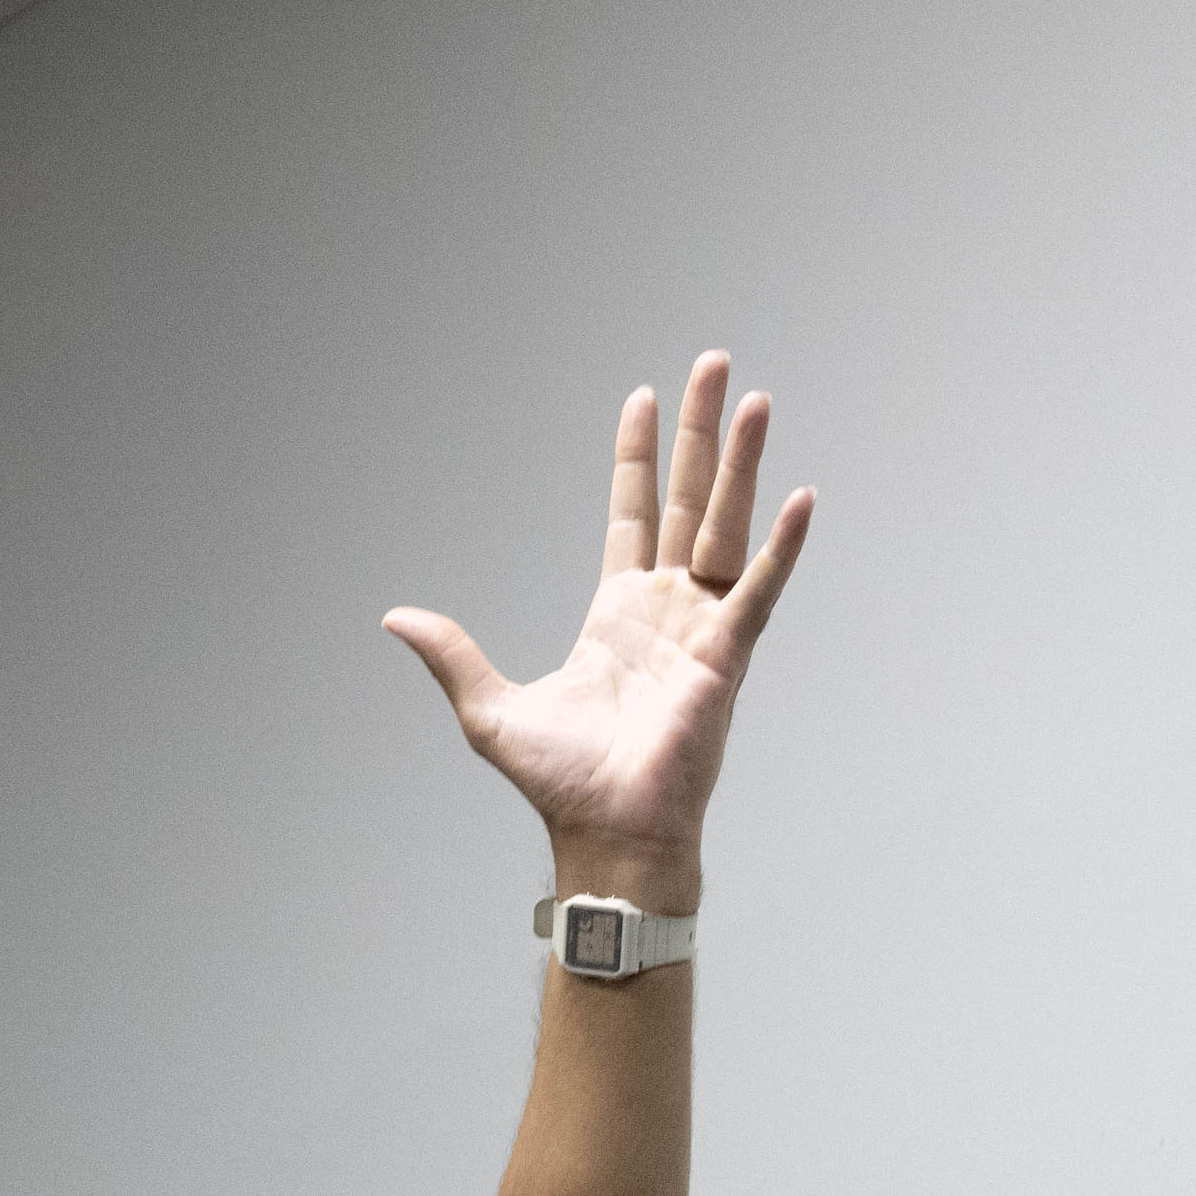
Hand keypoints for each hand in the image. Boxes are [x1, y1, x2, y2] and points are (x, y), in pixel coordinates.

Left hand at [385, 352, 811, 908]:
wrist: (603, 833)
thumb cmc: (560, 782)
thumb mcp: (488, 708)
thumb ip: (452, 654)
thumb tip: (395, 617)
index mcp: (615, 615)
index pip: (632, 515)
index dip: (637, 459)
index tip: (644, 397)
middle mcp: (665, 610)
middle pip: (686, 500)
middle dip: (697, 433)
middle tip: (711, 361)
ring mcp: (700, 629)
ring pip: (724, 526)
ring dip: (740, 463)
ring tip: (753, 398)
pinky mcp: (725, 657)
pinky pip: (758, 591)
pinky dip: (780, 548)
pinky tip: (800, 496)